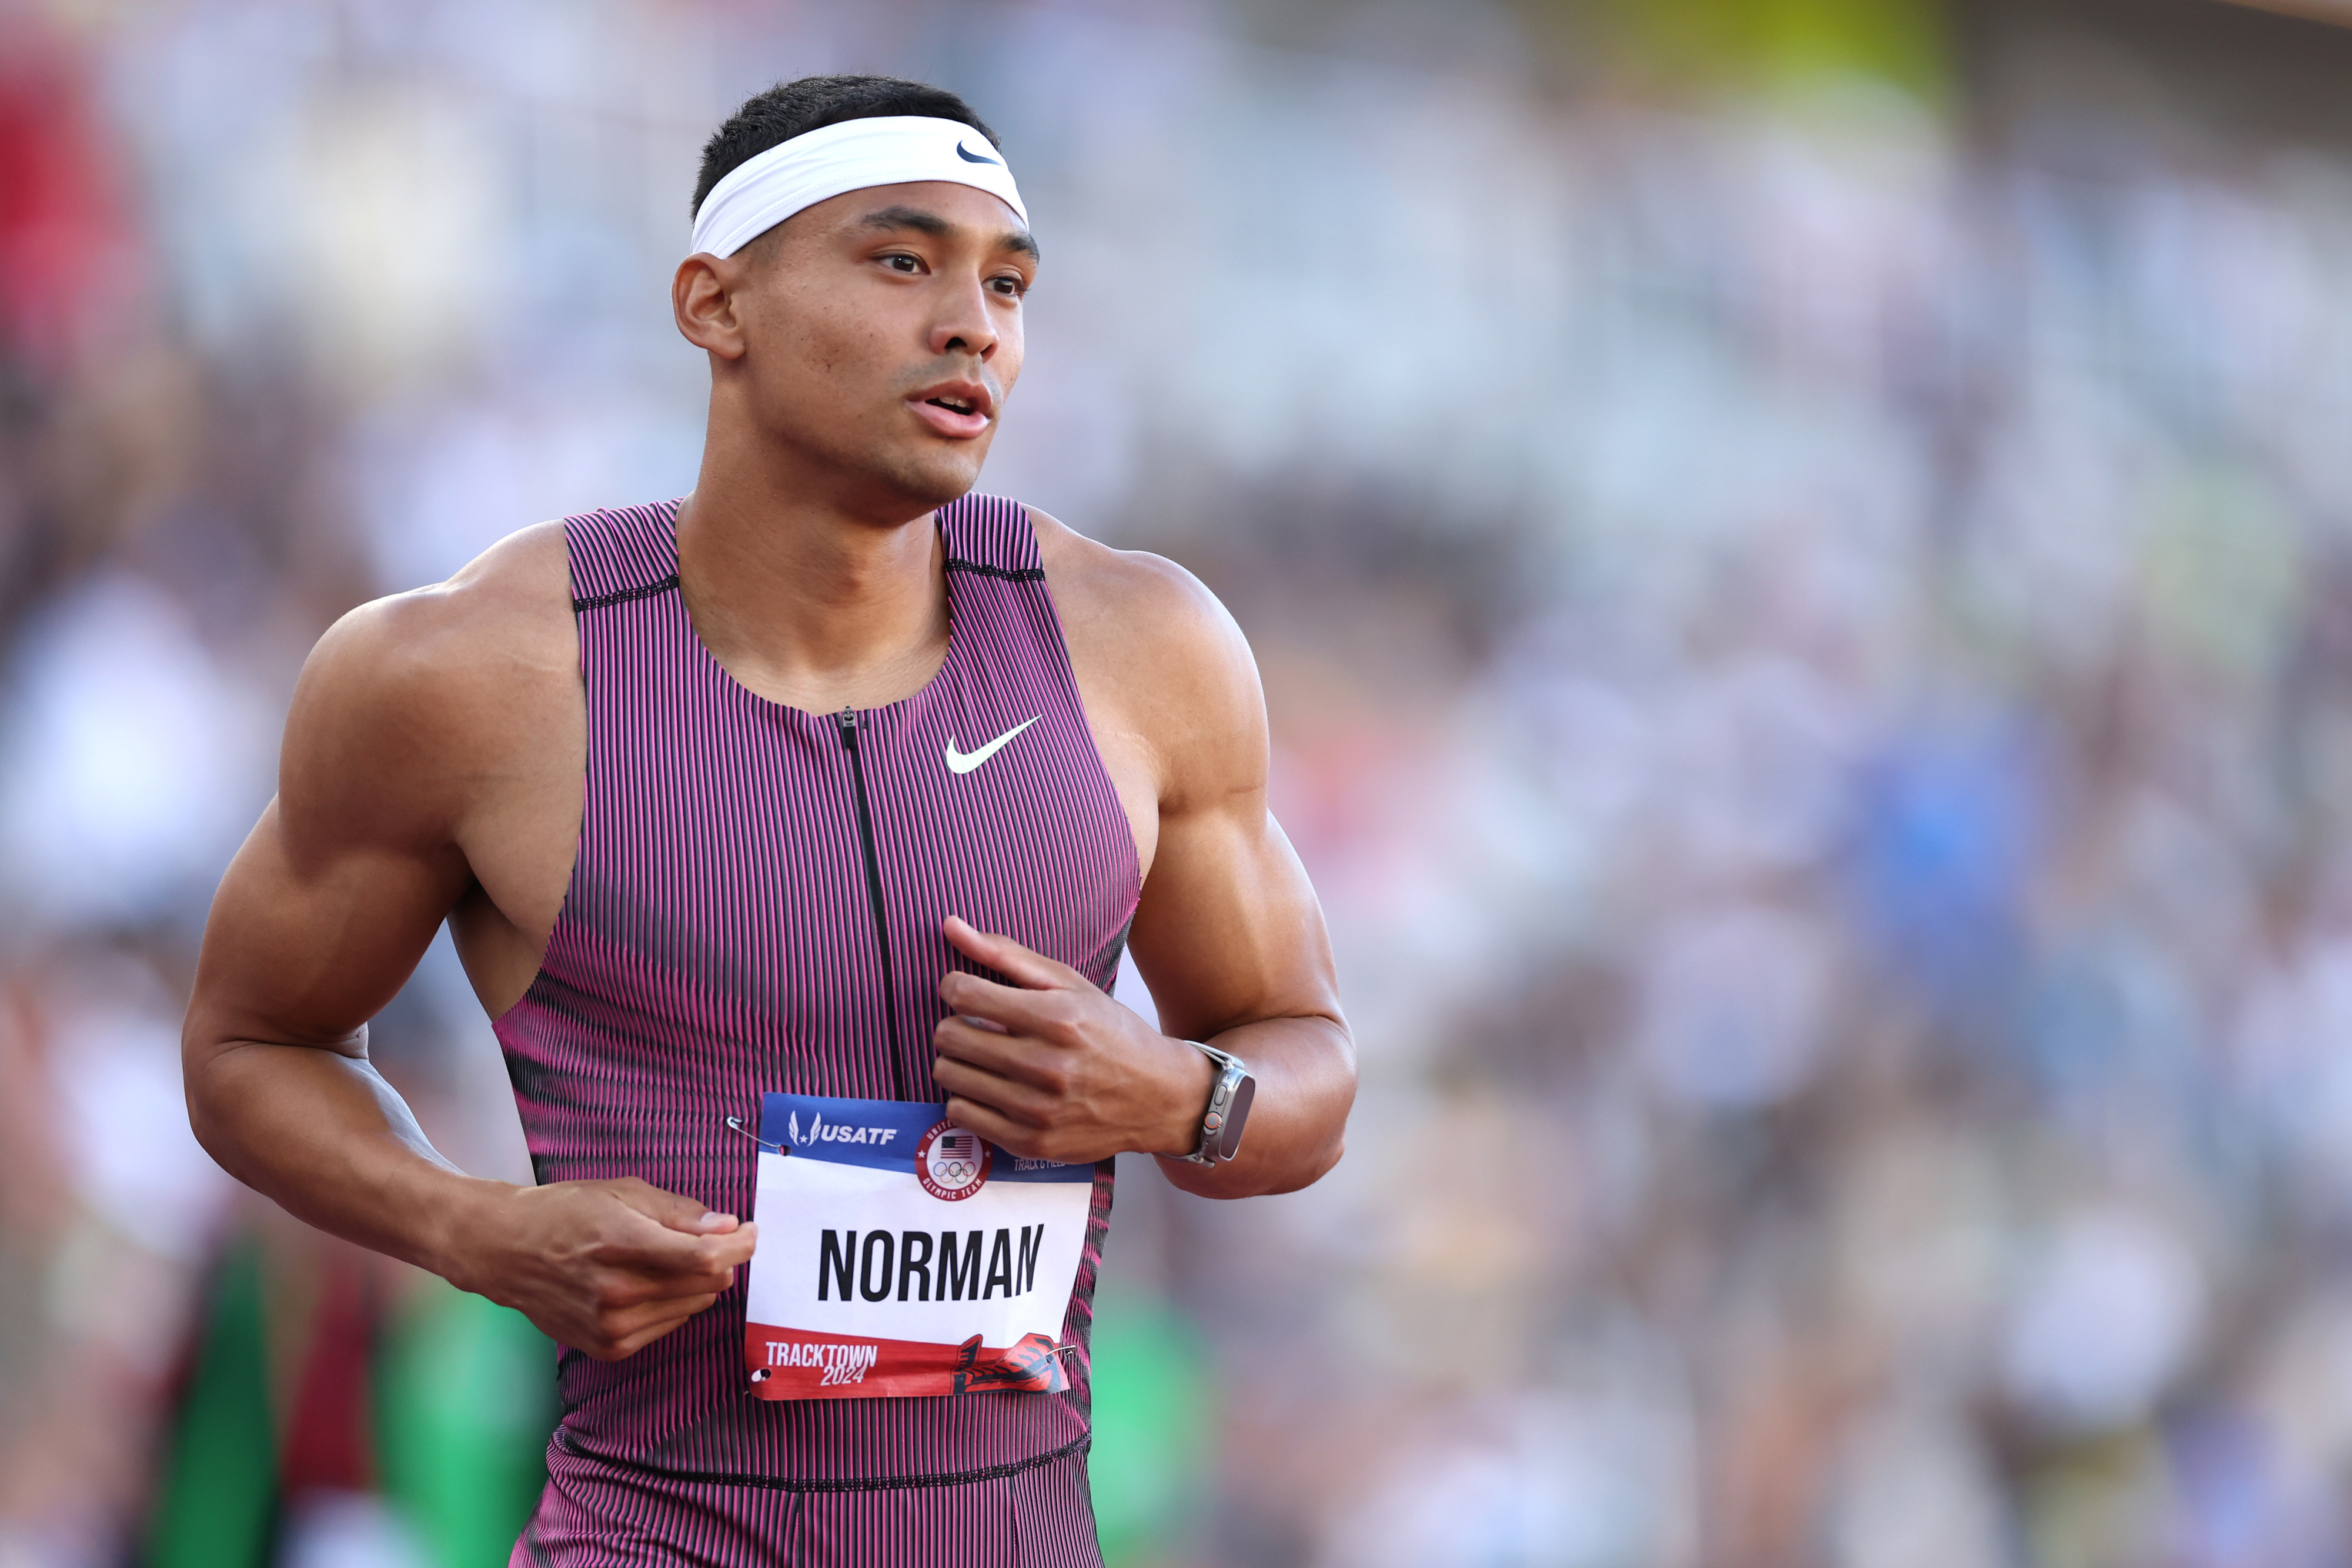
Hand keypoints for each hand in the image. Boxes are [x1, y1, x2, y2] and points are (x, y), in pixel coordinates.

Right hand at [446, 1177, 757, 1360]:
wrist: (507, 1252)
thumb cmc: (567, 1213)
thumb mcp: (622, 1193)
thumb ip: (680, 1213)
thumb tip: (728, 1228)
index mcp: (621, 1244)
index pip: (703, 1258)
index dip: (739, 1246)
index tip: (750, 1232)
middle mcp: (617, 1293)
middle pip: (706, 1284)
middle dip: (720, 1259)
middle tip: (710, 1239)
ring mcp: (612, 1326)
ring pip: (694, 1306)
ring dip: (696, 1282)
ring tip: (665, 1259)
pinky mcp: (609, 1348)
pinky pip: (670, 1325)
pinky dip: (672, 1303)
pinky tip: (647, 1284)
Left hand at [932, 916, 1214, 1164]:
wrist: (1158, 1098)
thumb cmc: (1112, 1035)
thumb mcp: (1070, 984)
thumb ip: (1007, 955)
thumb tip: (950, 926)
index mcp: (1056, 1017)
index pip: (964, 994)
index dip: (955, 986)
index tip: (965, 991)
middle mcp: (1046, 1065)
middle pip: (949, 1036)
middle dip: (954, 1023)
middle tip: (975, 1025)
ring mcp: (1037, 1109)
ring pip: (949, 1075)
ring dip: (958, 1061)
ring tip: (984, 1057)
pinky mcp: (1031, 1142)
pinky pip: (960, 1113)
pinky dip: (968, 1097)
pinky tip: (992, 1087)